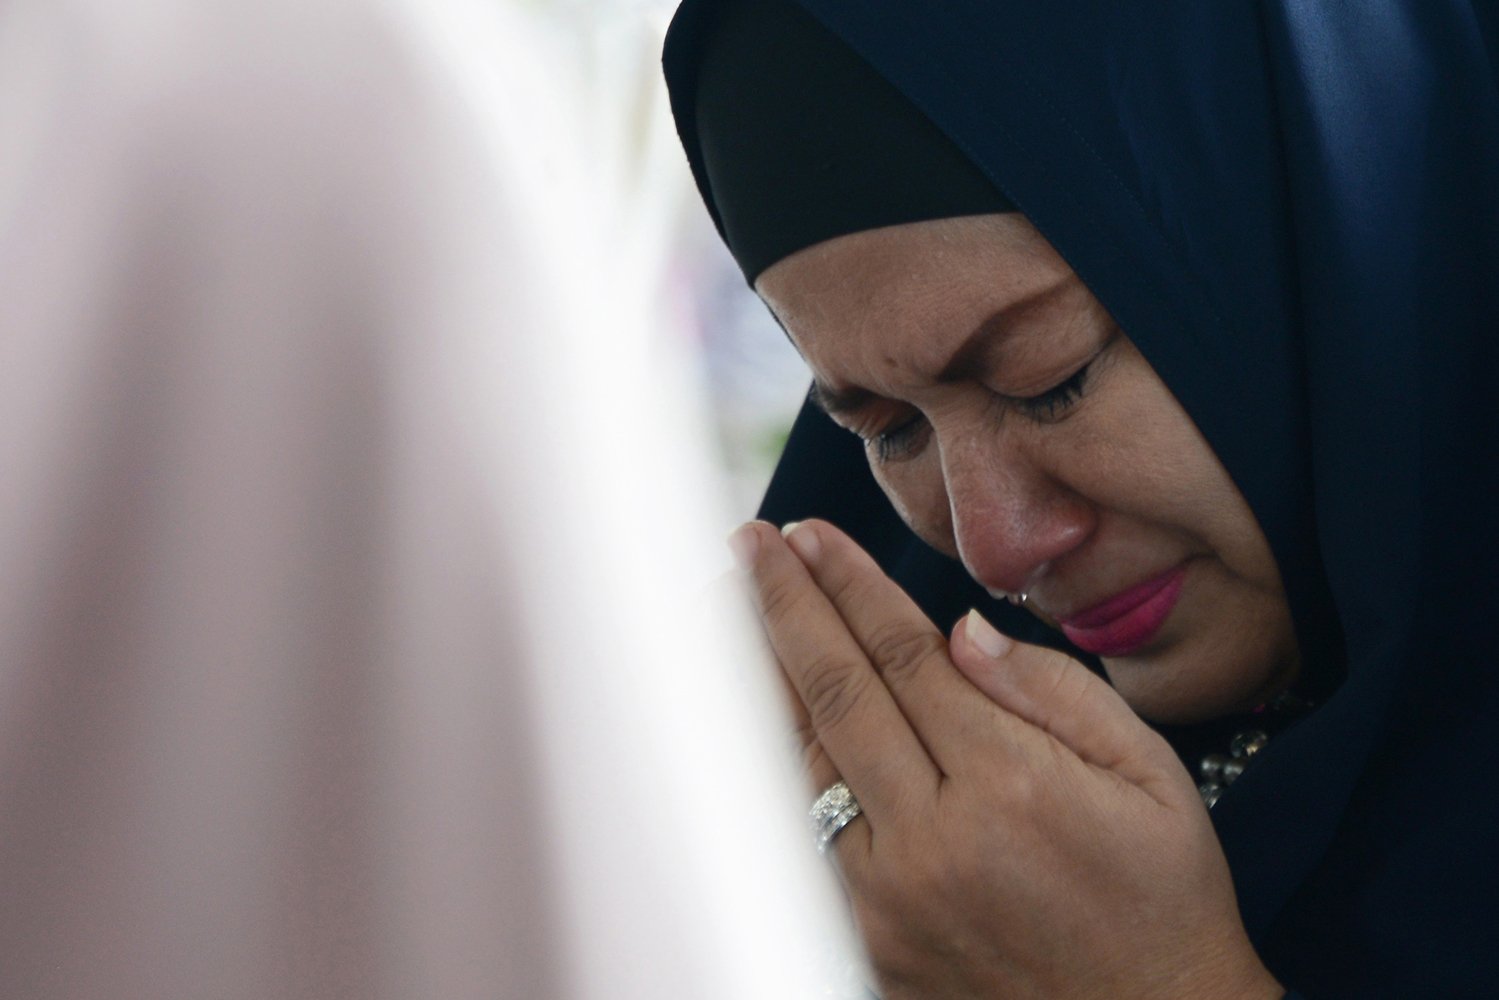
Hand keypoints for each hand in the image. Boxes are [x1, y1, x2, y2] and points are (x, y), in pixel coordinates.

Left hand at [730, 518, 1281, 999]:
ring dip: (759, 677)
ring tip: (731, 611)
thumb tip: (961, 631)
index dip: (849, 587)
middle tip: (751, 549)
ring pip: (802, 762)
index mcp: (1013, 785)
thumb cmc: (1159, 899)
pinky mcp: (869, 940)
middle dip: (785, 608)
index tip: (812, 539)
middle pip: (836, 695)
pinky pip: (806, 831)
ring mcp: (891, 897)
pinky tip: (757, 715)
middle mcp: (937, 840)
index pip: (903, 656)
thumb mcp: (1149, 776)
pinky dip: (776, 763)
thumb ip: (1053, 691)